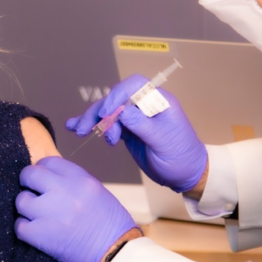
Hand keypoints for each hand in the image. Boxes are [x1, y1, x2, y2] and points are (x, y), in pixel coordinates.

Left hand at [15, 157, 136, 261]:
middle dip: (28, 182)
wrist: (117, 253)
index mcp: (81, 179)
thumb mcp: (97, 192)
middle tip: (32, 192)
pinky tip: (35, 231)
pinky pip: (19, 226)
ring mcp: (50, 213)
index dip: (42, 169)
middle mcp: (64, 191)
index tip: (42, 180)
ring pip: (21, 200)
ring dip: (26, 208)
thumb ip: (73, 183)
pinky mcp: (42, 235)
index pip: (49, 162)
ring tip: (36, 216)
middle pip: (30, 175)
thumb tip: (50, 180)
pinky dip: (24, 228)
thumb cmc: (112, 225)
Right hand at [66, 75, 207, 192]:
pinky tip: (75, 127)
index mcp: (159, 102)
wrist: (186, 175)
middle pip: (116, 99)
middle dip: (99, 111)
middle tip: (86, 129)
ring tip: (79, 131)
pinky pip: (108, 124)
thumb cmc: (181, 157)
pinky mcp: (128, 130)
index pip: (135, 86)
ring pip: (109, 111)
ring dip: (92, 120)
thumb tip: (122, 112)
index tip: (106, 113)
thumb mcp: (164, 142)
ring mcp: (135, 118)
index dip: (117, 95)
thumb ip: (143, 125)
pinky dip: (93, 125)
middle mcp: (145, 105)